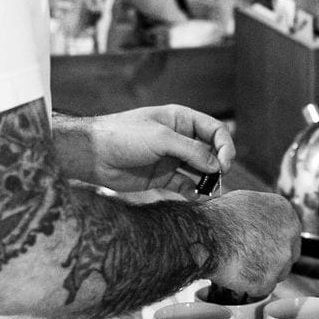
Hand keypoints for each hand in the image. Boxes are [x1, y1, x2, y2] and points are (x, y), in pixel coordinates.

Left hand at [56, 105, 233, 193]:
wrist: (93, 155)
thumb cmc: (124, 136)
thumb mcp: (161, 138)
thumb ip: (191, 150)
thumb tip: (216, 165)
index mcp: (181, 120)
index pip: (215, 130)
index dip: (225, 146)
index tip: (225, 164)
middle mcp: (180, 139)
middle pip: (211, 151)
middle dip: (218, 165)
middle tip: (218, 179)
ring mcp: (172, 159)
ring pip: (200, 171)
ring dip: (208, 181)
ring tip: (209, 192)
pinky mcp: (162, 178)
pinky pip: (185, 186)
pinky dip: (193, 192)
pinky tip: (194, 198)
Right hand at [201, 190, 300, 297]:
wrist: (205, 236)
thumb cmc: (218, 218)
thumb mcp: (246, 202)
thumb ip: (263, 214)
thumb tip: (260, 222)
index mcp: (285, 213)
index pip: (290, 234)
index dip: (275, 242)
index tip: (264, 246)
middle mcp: (289, 235)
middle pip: (288, 255)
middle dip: (272, 260)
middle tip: (252, 259)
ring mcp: (280, 259)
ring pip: (276, 273)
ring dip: (261, 273)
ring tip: (239, 264)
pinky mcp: (268, 280)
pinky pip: (261, 287)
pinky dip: (249, 284)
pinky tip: (235, 273)